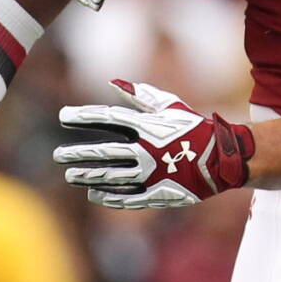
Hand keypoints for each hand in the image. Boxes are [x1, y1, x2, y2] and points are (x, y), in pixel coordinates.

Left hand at [55, 79, 255, 208]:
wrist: (222, 158)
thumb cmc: (194, 128)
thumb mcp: (170, 105)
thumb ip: (141, 95)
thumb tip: (114, 83)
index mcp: (147, 126)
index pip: (107, 119)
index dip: (83, 117)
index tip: (63, 116)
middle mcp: (145, 150)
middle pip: (103, 151)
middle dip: (78, 153)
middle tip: (58, 155)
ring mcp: (150, 174)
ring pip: (110, 176)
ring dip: (88, 176)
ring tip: (70, 175)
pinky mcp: (157, 194)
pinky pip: (128, 198)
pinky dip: (109, 197)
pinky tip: (93, 194)